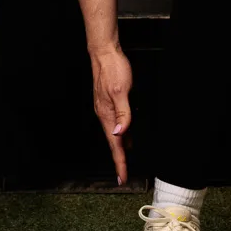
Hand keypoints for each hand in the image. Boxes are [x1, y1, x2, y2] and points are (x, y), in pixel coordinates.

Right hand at [89, 45, 132, 183]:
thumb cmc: (113, 69)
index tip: (122, 177)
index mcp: (107, 114)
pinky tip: (127, 136)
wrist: (104, 53)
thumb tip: (119, 134)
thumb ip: (122, 114)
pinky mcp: (108, 103)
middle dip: (119, 159)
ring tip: (126, 161)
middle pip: (113, 142)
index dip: (119, 161)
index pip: (115, 144)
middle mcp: (104, 114)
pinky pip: (115, 124)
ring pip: (114, 134)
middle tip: (123, 175)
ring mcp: (105, 109)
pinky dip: (122, 134)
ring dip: (120, 148)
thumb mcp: (122, 91)